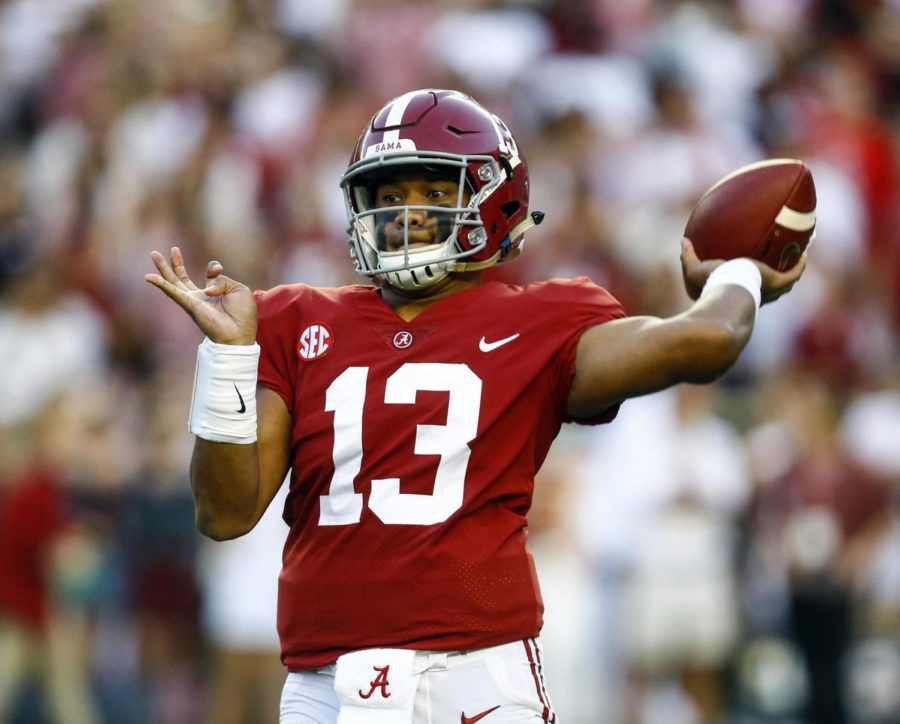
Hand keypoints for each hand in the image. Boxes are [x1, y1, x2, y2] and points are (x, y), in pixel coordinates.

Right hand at [145, 247, 257, 344]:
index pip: (211, 273)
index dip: (213, 268)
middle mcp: (201, 297)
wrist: (240, 333)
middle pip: (183, 278)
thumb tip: (207, 284)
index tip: (217, 271)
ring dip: (163, 268)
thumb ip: (221, 279)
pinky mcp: (189, 305)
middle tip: (172, 249)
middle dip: (176, 262)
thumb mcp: (238, 289)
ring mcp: (193, 301)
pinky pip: (172, 292)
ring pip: (174, 282)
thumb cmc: (243, 315)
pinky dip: (160, 284)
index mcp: (215, 292)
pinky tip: (148, 277)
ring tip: (153, 253)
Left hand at [680, 238, 806, 304]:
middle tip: (779, 267)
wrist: (726, 292)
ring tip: (798, 257)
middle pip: (771, 291)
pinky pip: (794, 274)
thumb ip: (688, 257)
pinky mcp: (778, 283)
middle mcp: (757, 297)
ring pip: (786, 284)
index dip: (749, 285)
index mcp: (739, 296)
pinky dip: (800, 265)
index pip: (746, 292)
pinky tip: (804, 252)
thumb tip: (683, 241)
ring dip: (793, 272)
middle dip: (777, 280)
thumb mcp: (694, 271)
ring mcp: (769, 292)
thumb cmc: (708, 286)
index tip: (752, 276)